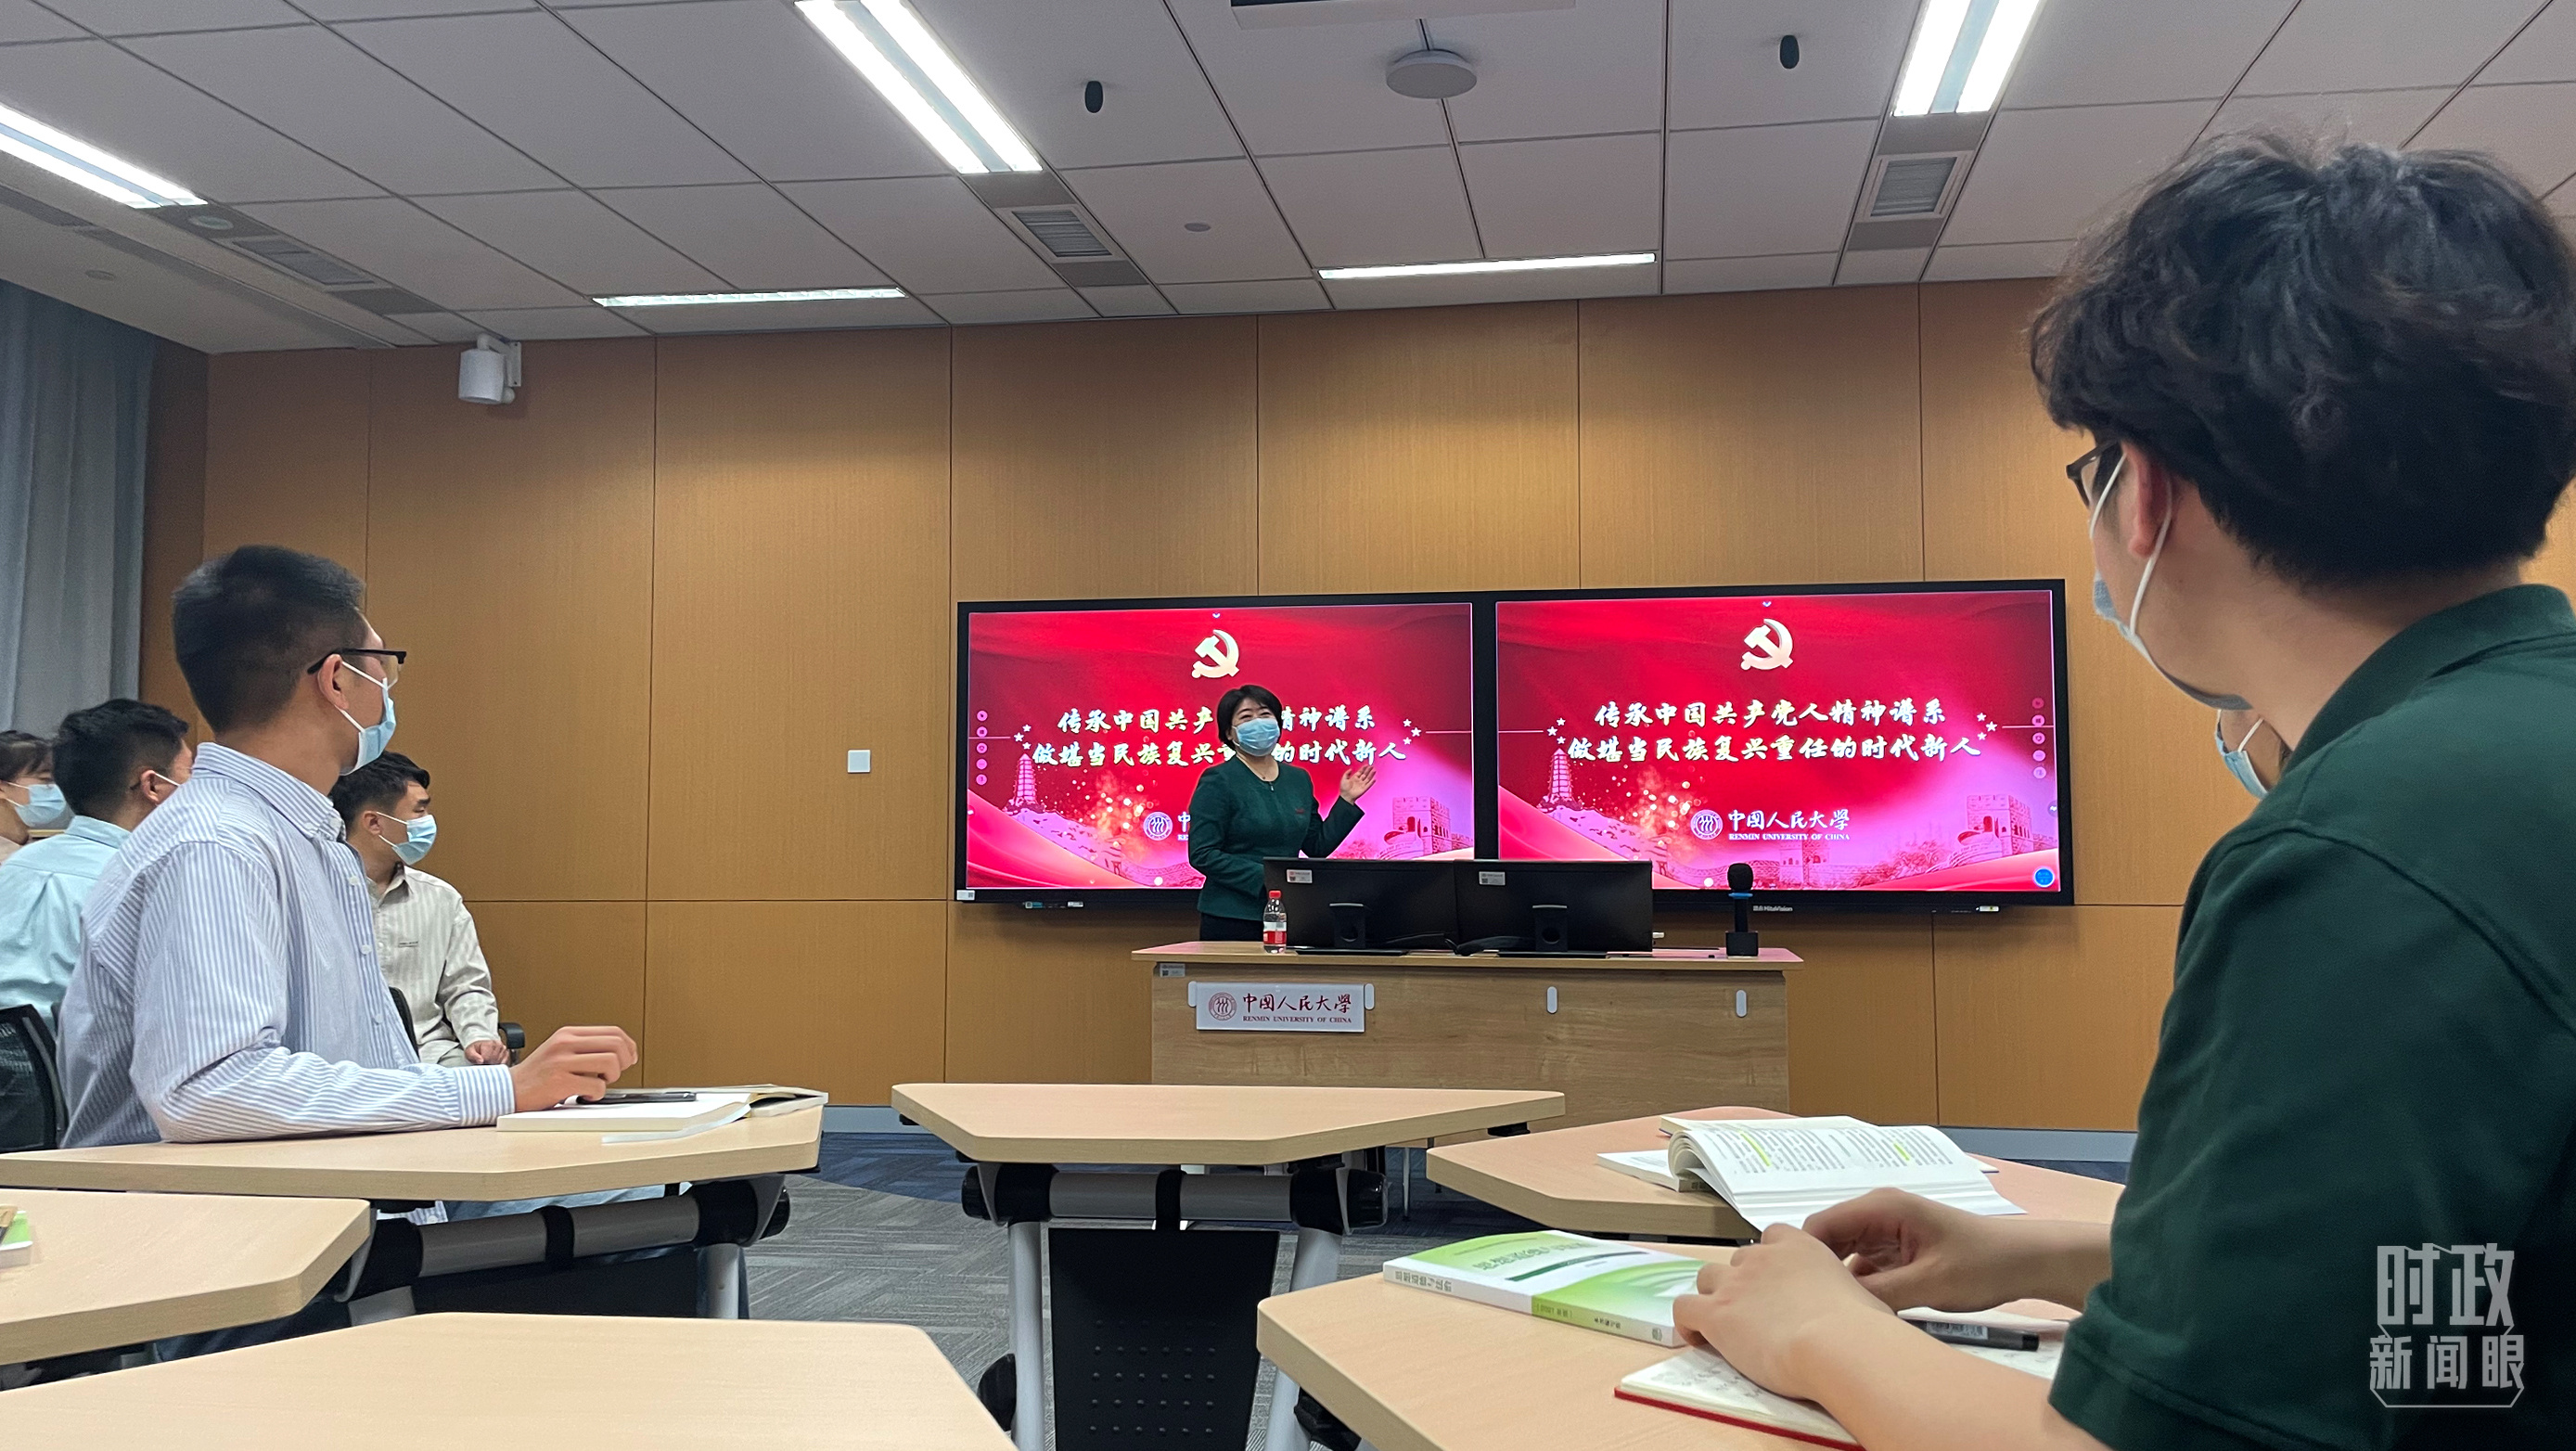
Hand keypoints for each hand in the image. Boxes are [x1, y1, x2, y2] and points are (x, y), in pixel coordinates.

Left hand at [462, 1037, 510, 1065]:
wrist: (481, 1046)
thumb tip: (480, 1061)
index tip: (479, 1062)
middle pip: (494, 1061)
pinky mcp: (507, 1055)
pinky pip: (504, 1064)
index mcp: (490, 1043)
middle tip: (483, 1062)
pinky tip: (493, 1063)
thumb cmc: (475, 1050)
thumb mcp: (469, 1051)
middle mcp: (500, 1046)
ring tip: (488, 1062)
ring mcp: (504, 1050)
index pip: (488, 1058)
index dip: (482, 1062)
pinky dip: (498, 1065)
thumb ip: (473, 1056)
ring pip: (499, 1063)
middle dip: (488, 1064)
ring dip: (493, 1065)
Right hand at [507, 1025, 637, 1110]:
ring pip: (610, 1063)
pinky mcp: (559, 1081)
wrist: (508, 1090)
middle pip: (616, 1044)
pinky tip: (584, 1096)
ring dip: (611, 1078)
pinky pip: (597, 1086)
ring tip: (597, 1084)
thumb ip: (586, 1048)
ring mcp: (562, 1061)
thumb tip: (623, 1053)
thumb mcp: (560, 1051)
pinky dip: (596, 1094)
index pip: (613, 1032)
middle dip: (624, 1062)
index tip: (629, 1058)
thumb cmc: (537, 1075)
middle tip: (613, 1074)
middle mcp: (565, 1043)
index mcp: (568, 1034)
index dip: (628, 1046)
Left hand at [1338, 763, 1374, 801]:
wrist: (1346, 796)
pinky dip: (1371, 782)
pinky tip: (1374, 779)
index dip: (1363, 768)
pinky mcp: (1364, 789)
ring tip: (1374, 770)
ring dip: (1371, 774)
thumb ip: (1347, 773)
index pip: (1360, 772)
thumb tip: (1351, 769)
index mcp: (1354, 778)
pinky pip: (1369, 785)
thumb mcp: (1344, 779)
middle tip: (1372, 766)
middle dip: (1368, 770)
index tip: (1366, 765)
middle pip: (1365, 774)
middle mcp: (1359, 781)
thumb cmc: (1344, 789)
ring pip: (1368, 778)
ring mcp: (1362, 785)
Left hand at [1670, 1228, 1897, 1401]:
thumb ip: (1845, 1294)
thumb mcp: (1861, 1296)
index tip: (1776, 1283)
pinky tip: (1698, 1338)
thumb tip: (1856, 1313)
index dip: (1771, 1261)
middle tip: (1756, 1313)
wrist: (1837, 1344)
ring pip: (1707, 1277)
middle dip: (1743, 1282)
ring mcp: (1735, 1283)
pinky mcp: (1716, 1313)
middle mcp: (1763, 1258)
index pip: (1773, 1237)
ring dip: (1713, 1297)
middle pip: (1738, 1260)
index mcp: (1800, 1247)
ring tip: (1724, 1324)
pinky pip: (1684, 1308)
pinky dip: (1687, 1323)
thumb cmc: (1862, 1328)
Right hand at [1802, 1187, 2032, 1311]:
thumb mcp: (1929, 1283)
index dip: (1801, 1258)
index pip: (1819, 1226)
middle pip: (1827, 1241)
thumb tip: (1832, 1306)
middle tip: (1809, 1310)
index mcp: (1881, 1208)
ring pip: (1843, 1257)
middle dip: (1817, 1272)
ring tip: (1830, 1315)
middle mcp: (1878, 1215)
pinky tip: (1858, 1312)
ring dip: (1839, 1282)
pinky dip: (1859, 1288)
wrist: (2025, 1263)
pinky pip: (1863, 1268)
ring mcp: (1886, 1233)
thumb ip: (1879, 1292)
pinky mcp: (1896, 1251)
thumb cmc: (1983, 1265)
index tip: (1795, 1295)